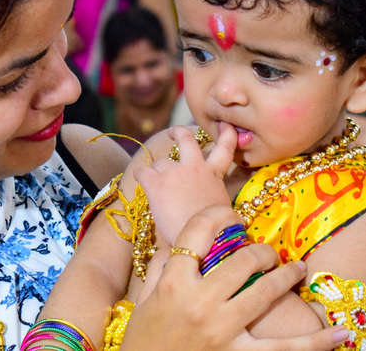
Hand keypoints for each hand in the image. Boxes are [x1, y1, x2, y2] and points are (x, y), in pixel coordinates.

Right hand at [122, 206, 347, 350]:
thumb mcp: (146, 295)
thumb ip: (163, 264)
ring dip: (285, 275)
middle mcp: (200, 302)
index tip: (229, 215)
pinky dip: (314, 342)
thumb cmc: (144, 336)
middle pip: (240, 260)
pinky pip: (283, 349)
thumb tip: (182, 241)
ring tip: (296, 267)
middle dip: (258, 249)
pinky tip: (337, 332)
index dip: (217, 215)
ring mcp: (222, 331)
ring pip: (264, 292)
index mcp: (175, 282)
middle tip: (263, 250)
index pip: (199, 231)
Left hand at [134, 124, 236, 244]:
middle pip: (185, 139)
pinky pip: (142, 172)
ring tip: (157, 184)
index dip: (226, 134)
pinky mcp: (156, 183)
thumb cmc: (214, 232)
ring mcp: (174, 173)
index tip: (224, 125)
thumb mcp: (221, 207)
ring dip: (158, 171)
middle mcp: (194, 167)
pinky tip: (140, 180)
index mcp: (213, 174)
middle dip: (179, 132)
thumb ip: (212, 196)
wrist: (203, 240)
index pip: (225, 148)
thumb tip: (203, 201)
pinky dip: (140, 175)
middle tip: (174, 131)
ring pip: (160, 162)